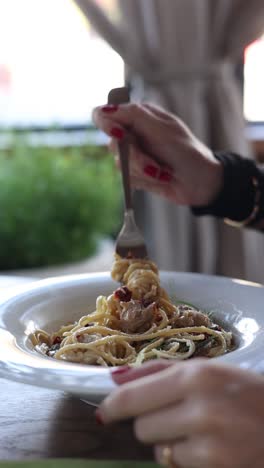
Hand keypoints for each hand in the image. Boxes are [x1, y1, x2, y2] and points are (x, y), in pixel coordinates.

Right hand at [93, 103, 222, 205]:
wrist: (201, 183)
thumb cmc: (187, 152)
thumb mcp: (162, 130)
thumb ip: (133, 117)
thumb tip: (105, 111)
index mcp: (139, 115)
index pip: (105, 114)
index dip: (106, 124)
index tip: (120, 135)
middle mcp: (133, 133)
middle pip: (113, 144)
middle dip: (135, 158)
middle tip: (154, 164)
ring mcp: (134, 155)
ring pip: (121, 165)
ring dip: (144, 171)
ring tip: (163, 172)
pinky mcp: (136, 173)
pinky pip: (128, 179)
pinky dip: (145, 181)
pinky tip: (161, 178)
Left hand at [96, 360, 263, 467]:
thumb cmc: (246, 393)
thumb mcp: (208, 371)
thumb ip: (160, 372)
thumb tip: (115, 379)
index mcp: (196, 375)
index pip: (133, 395)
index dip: (113, 405)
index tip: (104, 412)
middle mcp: (201, 408)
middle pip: (141, 426)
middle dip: (151, 423)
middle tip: (175, 415)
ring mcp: (210, 444)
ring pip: (158, 450)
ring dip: (169, 443)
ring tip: (198, 431)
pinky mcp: (217, 467)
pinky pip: (178, 466)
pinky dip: (187, 459)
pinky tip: (210, 447)